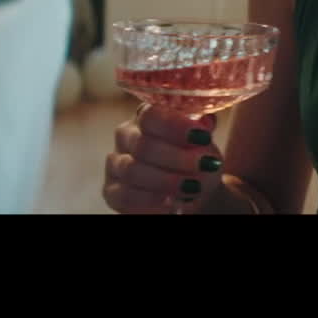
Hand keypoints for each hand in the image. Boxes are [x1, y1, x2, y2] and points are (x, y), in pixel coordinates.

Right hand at [103, 105, 225, 213]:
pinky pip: (126, 195)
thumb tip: (206, 122)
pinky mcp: (112, 191)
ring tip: (193, 187)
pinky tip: (171, 202)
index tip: (202, 136)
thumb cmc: (196, 157)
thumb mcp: (204, 141)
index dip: (175, 126)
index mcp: (145, 116)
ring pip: (132, 170)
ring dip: (166, 180)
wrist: (192, 188)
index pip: (151, 115)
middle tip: (204, 165)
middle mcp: (125, 136)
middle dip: (176, 157)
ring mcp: (116, 163)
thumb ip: (203, 129)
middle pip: (142, 144)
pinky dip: (151, 199)